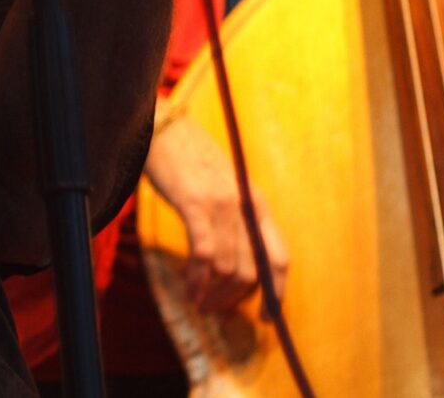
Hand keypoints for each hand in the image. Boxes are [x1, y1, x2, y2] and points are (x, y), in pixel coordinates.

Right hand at [146, 109, 287, 313]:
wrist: (164, 128)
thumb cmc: (190, 159)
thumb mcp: (225, 187)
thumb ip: (236, 217)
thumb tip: (237, 260)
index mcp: (257, 203)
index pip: (279, 258)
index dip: (276, 292)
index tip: (265, 317)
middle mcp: (245, 205)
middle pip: (254, 271)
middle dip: (235, 299)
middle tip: (214, 309)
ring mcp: (221, 204)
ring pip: (229, 267)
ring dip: (213, 293)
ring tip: (197, 300)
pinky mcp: (194, 203)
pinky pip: (204, 253)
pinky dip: (197, 278)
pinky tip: (187, 288)